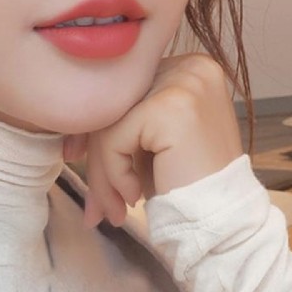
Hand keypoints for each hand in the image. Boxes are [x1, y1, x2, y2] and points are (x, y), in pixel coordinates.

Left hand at [62, 54, 243, 227]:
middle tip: (93, 200)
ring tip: (111, 208)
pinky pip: (114, 136)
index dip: (94, 123)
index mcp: (188, 66)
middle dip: (93, 152)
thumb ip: (116, 119)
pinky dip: (114, 172)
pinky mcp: (172, 106)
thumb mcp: (147, 140)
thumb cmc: (186, 185)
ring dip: (100, 170)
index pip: (123, 88)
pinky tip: (133, 196)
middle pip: (115, 101)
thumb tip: (66, 134)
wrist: (225, 225)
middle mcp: (190, 66)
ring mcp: (184, 81)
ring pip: (109, 118)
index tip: (76, 157)